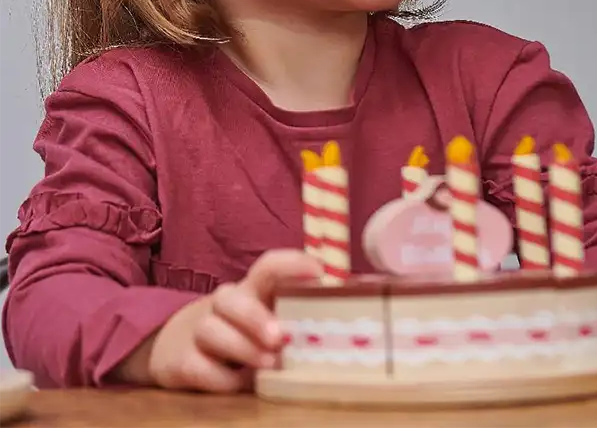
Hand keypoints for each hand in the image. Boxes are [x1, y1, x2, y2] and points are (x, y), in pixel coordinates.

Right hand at [115, 249, 320, 391]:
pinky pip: (200, 367)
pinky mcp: (183, 362)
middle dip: (255, 317)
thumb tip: (363, 294)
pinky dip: (222, 378)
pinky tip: (242, 383)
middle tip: (280, 337)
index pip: (268, 265)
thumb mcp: (271, 314)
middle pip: (232, 299)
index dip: (291, 264)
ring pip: (212, 331)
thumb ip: (306, 309)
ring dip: (242, 348)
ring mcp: (200, 332)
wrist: (181, 347)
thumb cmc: (243, 329)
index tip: (319, 272)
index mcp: (252, 288)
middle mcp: (225, 304)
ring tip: (269, 365)